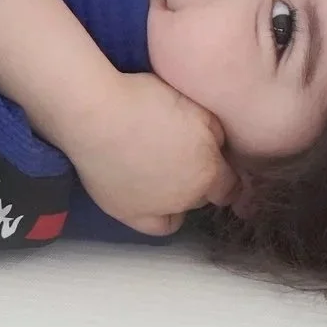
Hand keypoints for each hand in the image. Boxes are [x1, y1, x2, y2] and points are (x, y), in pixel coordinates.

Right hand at [65, 72, 236, 235]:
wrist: (96, 114)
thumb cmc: (145, 101)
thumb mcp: (195, 107)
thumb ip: (216, 133)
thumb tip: (219, 147)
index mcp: (207, 171)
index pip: (230, 186)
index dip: (225, 174)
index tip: (216, 163)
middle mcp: (188, 197)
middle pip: (203, 195)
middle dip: (199, 179)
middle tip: (181, 155)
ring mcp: (157, 209)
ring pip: (181, 208)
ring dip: (179, 193)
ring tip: (161, 169)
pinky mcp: (128, 212)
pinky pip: (157, 224)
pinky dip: (161, 214)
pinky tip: (154, 197)